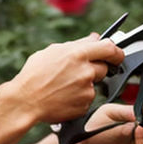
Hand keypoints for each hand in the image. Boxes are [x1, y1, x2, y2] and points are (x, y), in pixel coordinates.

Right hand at [8, 35, 123, 126]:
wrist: (26, 101)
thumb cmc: (34, 75)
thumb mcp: (53, 51)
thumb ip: (78, 44)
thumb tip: (94, 38)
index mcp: (77, 54)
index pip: (109, 48)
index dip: (116, 51)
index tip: (116, 54)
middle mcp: (86, 72)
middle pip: (104, 67)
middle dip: (96, 68)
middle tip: (79, 72)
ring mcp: (86, 90)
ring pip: (95, 84)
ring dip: (85, 83)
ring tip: (65, 85)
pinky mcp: (85, 105)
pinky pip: (88, 98)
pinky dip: (79, 97)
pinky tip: (64, 96)